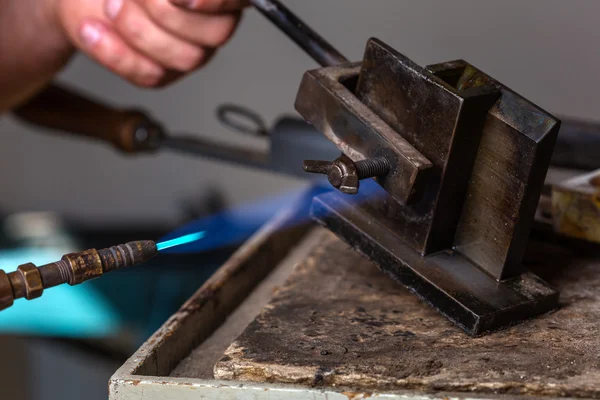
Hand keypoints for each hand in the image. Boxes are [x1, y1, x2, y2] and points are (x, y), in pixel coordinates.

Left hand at [55, 0, 248, 86]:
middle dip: (166, 11)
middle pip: (216, 33)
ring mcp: (190, 50)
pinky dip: (116, 53)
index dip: (214, 1)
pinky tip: (92, 30)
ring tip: (110, 5)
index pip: (235, 0)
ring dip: (139, 30)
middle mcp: (212, 21)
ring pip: (187, 58)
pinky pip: (151, 74)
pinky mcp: (162, 72)